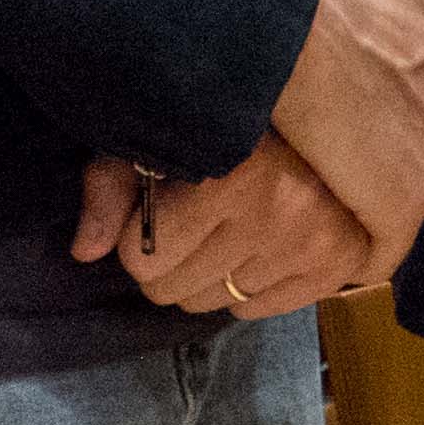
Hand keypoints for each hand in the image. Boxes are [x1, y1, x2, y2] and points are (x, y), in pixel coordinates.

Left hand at [114, 134, 387, 321]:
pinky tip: (258, 246)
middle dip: (169, 264)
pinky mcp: (339, 265)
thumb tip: (84, 251)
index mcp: (233, 172)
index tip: (161, 207)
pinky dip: (248, 287)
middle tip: (191, 224)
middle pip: (172, 290)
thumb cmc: (231, 124)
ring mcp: (315, 242)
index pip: (142, 258)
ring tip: (228, 231)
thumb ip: (112, 186)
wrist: (330, 114)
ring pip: (213, 302)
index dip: (139, 236)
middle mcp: (280, 210)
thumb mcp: (160, 137)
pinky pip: (255, 310)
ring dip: (208, 276)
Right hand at [270, 0, 423, 254]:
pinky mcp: (401, 205)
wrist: (285, 31)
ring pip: (400, 190)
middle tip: (321, 152)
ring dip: (362, 198)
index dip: (387, 102)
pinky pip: (381, 245)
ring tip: (309, 200)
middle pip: (423, 142)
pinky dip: (355, 253)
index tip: (348, 105)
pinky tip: (320, 256)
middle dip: (382, 151)